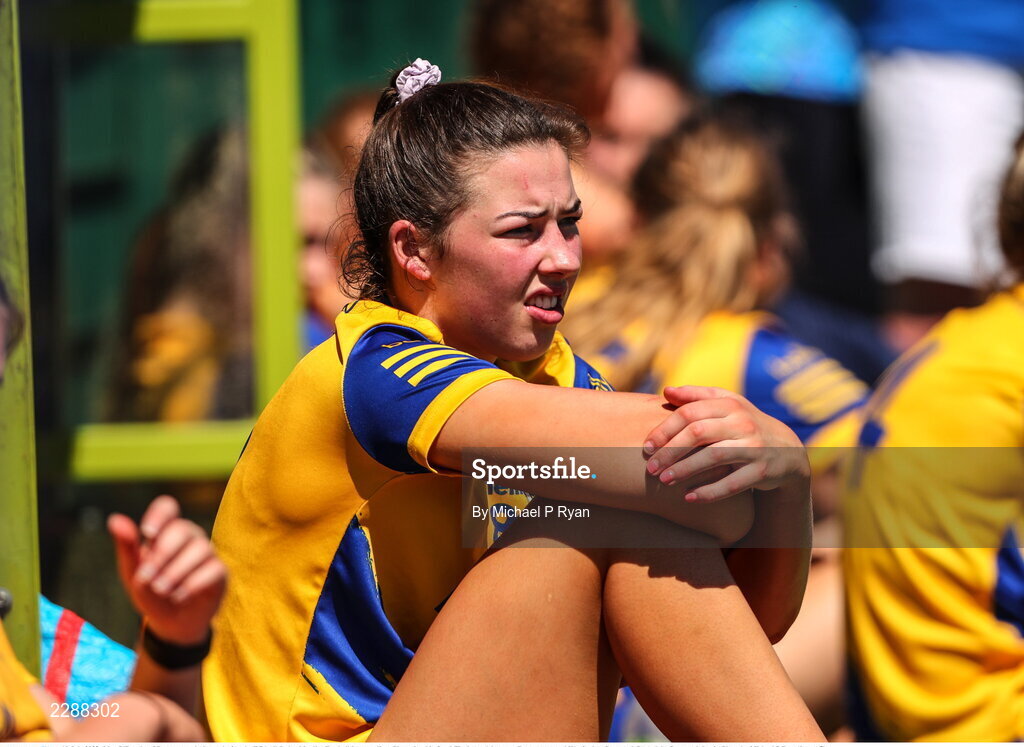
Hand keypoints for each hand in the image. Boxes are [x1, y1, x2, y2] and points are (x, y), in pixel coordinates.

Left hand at [108, 495, 225, 644]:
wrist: (170, 623)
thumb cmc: (151, 591)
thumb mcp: (132, 571)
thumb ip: (126, 545)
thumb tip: (114, 518)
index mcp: (166, 531)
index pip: (168, 507)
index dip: (159, 515)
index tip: (147, 533)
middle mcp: (190, 537)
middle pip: (182, 529)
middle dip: (162, 554)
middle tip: (147, 578)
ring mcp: (207, 553)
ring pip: (200, 549)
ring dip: (176, 571)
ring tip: (161, 590)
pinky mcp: (220, 572)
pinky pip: (214, 569)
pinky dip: (193, 583)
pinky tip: (179, 595)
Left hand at [643, 386, 809, 502]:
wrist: (787, 450)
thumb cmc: (745, 425)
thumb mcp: (727, 404)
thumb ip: (696, 396)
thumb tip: (666, 391)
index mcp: (730, 404)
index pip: (690, 413)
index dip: (665, 429)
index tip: (646, 446)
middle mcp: (743, 423)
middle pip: (698, 432)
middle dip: (670, 450)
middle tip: (651, 467)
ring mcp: (754, 447)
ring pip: (713, 456)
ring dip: (685, 470)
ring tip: (664, 481)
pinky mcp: (762, 471)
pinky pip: (732, 484)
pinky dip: (709, 492)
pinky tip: (689, 498)